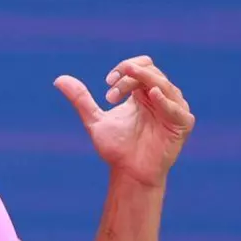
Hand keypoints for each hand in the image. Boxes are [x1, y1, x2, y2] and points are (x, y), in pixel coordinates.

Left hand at [54, 55, 194, 187]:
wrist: (129, 173)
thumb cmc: (116, 148)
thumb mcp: (95, 120)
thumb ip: (81, 99)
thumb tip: (58, 79)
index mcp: (143, 92)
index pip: (139, 67)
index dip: (123, 70)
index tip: (107, 86)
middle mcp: (160, 96)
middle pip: (150, 71)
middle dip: (129, 76)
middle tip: (110, 94)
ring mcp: (173, 108)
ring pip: (163, 83)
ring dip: (142, 82)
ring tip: (121, 91)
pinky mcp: (182, 123)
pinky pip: (176, 107)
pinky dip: (165, 99)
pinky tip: (152, 94)